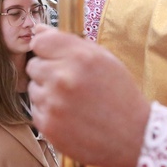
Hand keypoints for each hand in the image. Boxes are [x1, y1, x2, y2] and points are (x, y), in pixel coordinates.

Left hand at [26, 25, 150, 166]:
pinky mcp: (47, 125)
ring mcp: (53, 103)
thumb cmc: (120, 95)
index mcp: (79, 57)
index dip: (47, 48)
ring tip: (72, 101)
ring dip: (47, 92)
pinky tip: (69, 115)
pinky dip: (48, 111)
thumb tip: (38, 30)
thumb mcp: (104, 59)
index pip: (40, 41)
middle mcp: (62, 78)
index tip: (54, 56)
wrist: (134, 137)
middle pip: (33, 65)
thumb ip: (69, 41)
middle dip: (48, 71)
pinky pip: (35, 108)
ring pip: (32, 87)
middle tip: (70, 83)